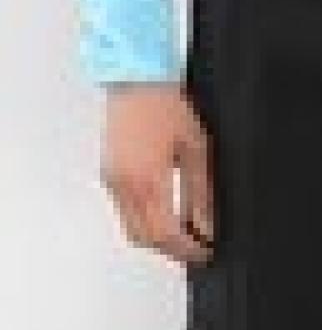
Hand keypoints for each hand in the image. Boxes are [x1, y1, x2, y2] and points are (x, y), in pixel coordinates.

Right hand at [100, 83, 216, 266]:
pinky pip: (123, 210)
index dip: (187, 249)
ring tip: (182, 232)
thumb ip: (201, 193)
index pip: (166, 234)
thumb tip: (206, 227)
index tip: (205, 251)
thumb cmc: (167, 106)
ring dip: (155, 238)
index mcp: (148, 181)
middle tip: (195, 248)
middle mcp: (124, 187)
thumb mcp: (196, 149)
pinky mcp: (108, 174)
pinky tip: (163, 212)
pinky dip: (143, 220)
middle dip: (170, 250)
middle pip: (144, 238)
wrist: (135, 79)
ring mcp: (112, 182)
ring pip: (130, 228)